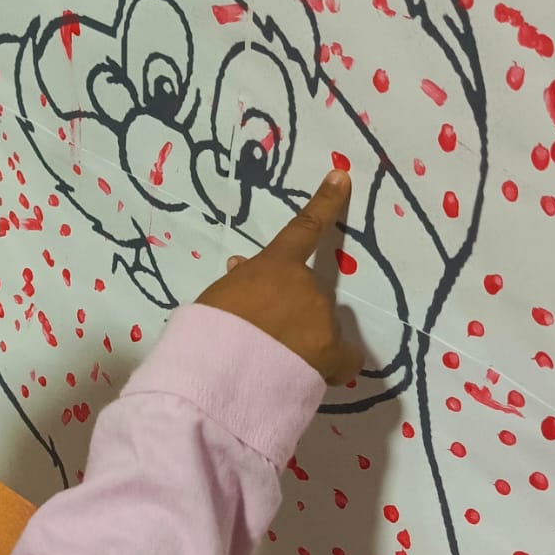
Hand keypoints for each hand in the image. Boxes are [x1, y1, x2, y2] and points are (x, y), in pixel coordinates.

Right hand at [196, 168, 361, 384]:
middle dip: (293, 312)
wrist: (220, 370)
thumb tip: (242, 268)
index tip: (341, 178)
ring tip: (278, 363)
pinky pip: (344, 359)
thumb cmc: (210, 332)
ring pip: (322, 327)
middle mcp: (307, 285)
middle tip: (266, 338)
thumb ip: (238, 284)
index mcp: (275, 266)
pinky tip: (313, 376)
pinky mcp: (332, 352)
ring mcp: (323, 318)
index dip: (325, 202)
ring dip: (306, 340)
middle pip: (310, 295)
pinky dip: (332, 366)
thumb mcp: (219, 298)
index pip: (304, 228)